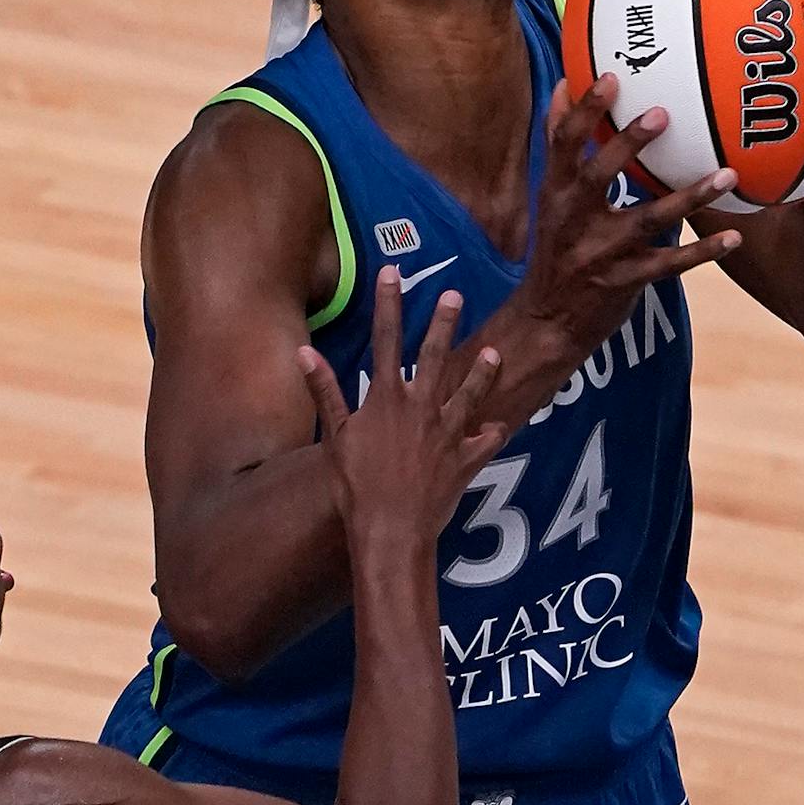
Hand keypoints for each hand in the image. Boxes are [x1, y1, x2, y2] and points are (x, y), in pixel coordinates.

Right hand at [300, 275, 508, 541]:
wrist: (390, 531)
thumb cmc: (356, 488)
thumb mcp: (335, 438)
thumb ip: (325, 391)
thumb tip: (304, 353)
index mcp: (387, 399)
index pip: (386, 340)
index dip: (389, 304)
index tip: (392, 272)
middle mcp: (421, 408)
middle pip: (436, 356)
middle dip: (444, 323)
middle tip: (455, 294)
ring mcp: (447, 433)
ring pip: (469, 394)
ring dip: (482, 373)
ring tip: (494, 353)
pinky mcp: (464, 460)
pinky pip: (483, 443)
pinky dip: (491, 434)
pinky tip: (499, 426)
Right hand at [517, 76, 742, 355]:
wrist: (547, 320)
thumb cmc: (557, 246)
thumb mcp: (550, 196)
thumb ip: (558, 143)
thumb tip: (564, 84)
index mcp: (556, 192)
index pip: (563, 143)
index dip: (585, 111)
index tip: (611, 78)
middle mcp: (574, 219)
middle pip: (598, 175)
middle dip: (628, 144)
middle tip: (663, 113)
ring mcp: (600, 252)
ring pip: (647, 218)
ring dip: (690, 196)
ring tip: (728, 174)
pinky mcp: (625, 281)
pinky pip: (670, 263)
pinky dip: (703, 250)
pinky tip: (734, 236)